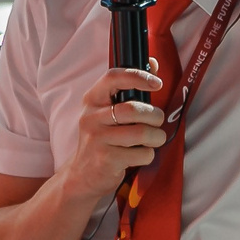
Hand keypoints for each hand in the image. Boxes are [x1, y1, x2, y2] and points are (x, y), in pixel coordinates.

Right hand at [63, 67, 166, 203]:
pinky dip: (148, 155)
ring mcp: (97, 139)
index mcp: (92, 100)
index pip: (113, 77)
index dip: (137, 76)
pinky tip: (139, 156)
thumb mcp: (108, 112)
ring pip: (141, 132)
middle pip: (133, 109)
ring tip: (154, 139)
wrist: (82, 175)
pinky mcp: (106, 159)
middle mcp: (91, 117)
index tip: (157, 83)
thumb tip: (154, 63)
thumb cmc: (103, 139)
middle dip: (155, 116)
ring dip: (156, 137)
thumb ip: (130, 89)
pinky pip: (141, 153)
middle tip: (158, 121)